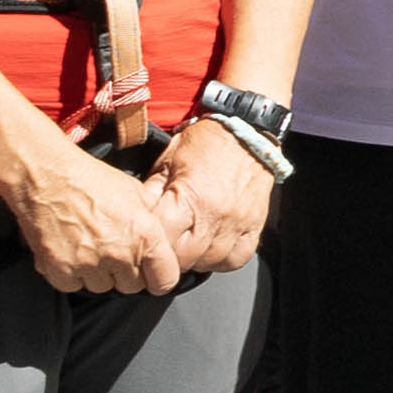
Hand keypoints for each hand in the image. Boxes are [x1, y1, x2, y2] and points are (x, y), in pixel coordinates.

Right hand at [13, 145, 187, 298]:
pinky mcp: (61, 271)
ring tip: (88, 247)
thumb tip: (162, 237)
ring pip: (102, 287)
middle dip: (125, 273)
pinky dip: (70, 274)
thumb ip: (151, 222)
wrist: (46, 177)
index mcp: (145, 235)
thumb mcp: (136, 193)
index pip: (164, 281)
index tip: (151, 274)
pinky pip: (73, 285)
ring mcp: (89, 265)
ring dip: (98, 274)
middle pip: (132, 287)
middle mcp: (120, 254)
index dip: (158, 278)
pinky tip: (69, 252)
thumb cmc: (91, 179)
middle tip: (112, 251)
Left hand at [148, 122, 276, 276]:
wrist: (248, 130)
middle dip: (169, 257)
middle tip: (161, 249)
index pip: (162, 238)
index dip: (148, 244)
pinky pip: (237, 258)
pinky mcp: (255, 225)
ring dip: (194, 260)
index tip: (142, 243)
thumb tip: (137, 216)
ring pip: (210, 262)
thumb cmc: (206, 142)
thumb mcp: (168, 160)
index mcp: (190, 198)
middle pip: (184, 258)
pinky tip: (211, 249)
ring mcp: (238, 223)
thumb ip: (152, 191)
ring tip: (185, 248)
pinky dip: (222, 259)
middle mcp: (216, 215)